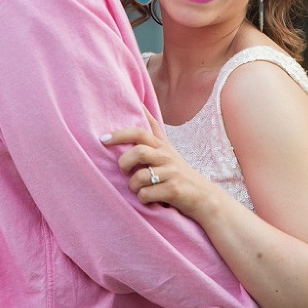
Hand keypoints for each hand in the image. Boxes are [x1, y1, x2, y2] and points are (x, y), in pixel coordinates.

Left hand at [101, 114, 218, 222]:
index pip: (142, 130)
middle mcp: (166, 155)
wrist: (204, 196)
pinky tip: (149, 199)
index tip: (103, 137)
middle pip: (138, 150)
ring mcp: (171, 172)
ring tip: (137, 189)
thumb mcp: (168, 151)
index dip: (122, 132)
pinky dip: (143, 199)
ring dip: (133, 186)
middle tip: (123, 170)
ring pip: (139, 176)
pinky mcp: (173, 189)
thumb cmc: (179, 173)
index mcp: (162, 145)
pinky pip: (147, 194)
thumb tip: (140, 108)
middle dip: (124, 162)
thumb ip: (154, 136)